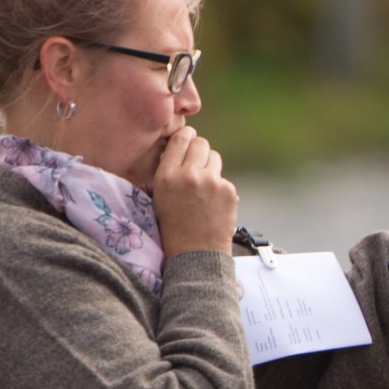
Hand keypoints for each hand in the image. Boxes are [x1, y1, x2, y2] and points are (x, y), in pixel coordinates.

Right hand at [153, 126, 237, 256]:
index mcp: (166, 175)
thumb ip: (169, 170)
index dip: (186, 137)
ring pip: (214, 156)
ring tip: (204, 184)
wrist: (196, 252)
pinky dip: (220, 186)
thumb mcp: (160, 195)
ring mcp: (211, 181)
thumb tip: (181, 146)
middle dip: (199, 149)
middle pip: (201, 143)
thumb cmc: (174, 226)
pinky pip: (224, 177)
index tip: (188, 138)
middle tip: (197, 160)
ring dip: (210, 165)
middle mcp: (188, 174)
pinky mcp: (228, 190)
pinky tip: (213, 201)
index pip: (180, 139)